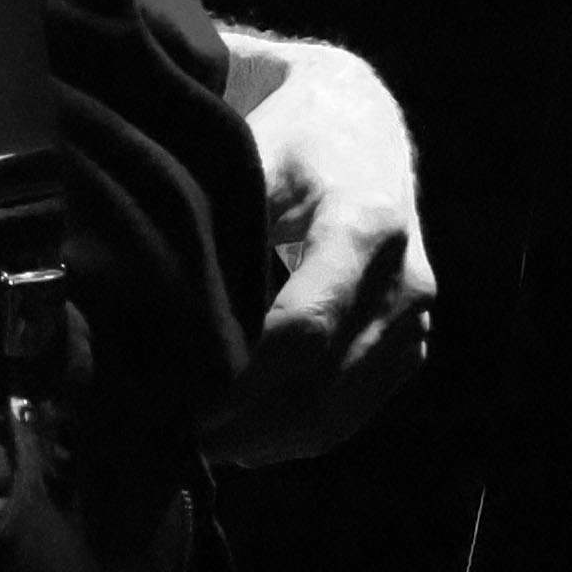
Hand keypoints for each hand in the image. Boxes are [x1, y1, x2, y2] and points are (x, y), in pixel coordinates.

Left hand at [197, 37, 435, 466]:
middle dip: (254, 428)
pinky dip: (305, 431)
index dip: (247, 384)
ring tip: (211, 447)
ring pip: (344, 411)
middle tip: (186, 446)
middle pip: (327, 386)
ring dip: (276, 441)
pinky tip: (253, 436)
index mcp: (365, 223)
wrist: (362, 125)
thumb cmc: (293, 138)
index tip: (192, 412)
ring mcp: (417, 315)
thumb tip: (154, 307)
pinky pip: (359, 409)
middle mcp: (405, 278)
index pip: (304, 329)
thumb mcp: (252, 159)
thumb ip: (218, 230)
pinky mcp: (414, 340)